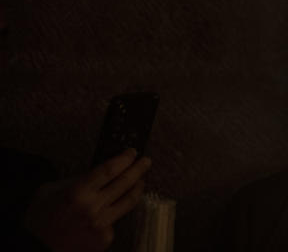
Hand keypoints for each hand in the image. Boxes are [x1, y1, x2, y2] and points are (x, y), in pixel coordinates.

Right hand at [22, 149, 151, 251]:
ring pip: (128, 202)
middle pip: (125, 182)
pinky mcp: (104, 239)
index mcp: (78, 192)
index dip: (125, 158)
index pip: (110, 169)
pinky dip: (115, 212)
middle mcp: (93, 208)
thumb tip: (98, 172)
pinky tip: (110, 210)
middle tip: (145, 161)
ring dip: (137, 188)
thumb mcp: (50, 191)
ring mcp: (101, 225)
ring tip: (140, 181)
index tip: (132, 152)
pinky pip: (116, 220)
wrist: (35, 248)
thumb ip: (76, 179)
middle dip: (139, 168)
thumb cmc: (40, 219)